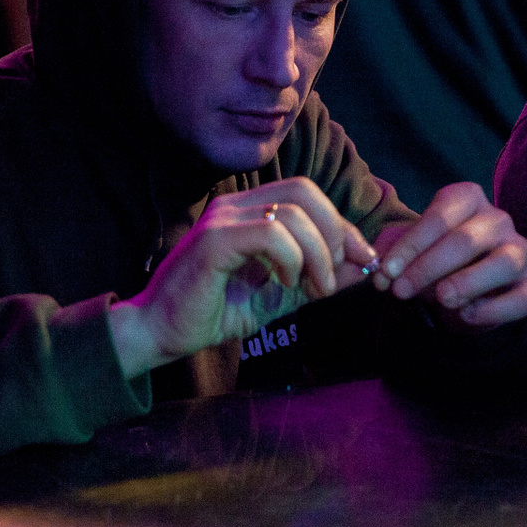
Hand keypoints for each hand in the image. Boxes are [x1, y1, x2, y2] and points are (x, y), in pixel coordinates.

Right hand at [108, 177, 377, 377]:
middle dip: (334, 233)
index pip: (308, 196)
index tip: (361, 261)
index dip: (341, 225)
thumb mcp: (281, 296)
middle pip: (304, 192)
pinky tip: (284, 283)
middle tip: (332, 278)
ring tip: (313, 289)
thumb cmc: (215, 313)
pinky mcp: (214, 240)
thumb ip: (320, 278)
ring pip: (291, 213)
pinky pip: (268, 233)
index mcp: (249, 211)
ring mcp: (222, 218)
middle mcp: (235, 205)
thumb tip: (366, 266)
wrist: (160, 334)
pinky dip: (290, 258)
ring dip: (316, 253)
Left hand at [368, 183, 526, 328]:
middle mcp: (499, 220)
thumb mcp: (411, 253)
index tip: (386, 272)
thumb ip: (393, 260)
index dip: (411, 246)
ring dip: (468, 282)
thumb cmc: (437, 260)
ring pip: (504, 262)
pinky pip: (521, 298)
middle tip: (400, 291)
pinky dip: (493, 310)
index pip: (440, 217)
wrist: (470, 285)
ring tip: (442, 300)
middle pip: (466, 240)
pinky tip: (466, 315)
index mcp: (469, 199)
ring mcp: (521, 251)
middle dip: (428, 268)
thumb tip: (379, 276)